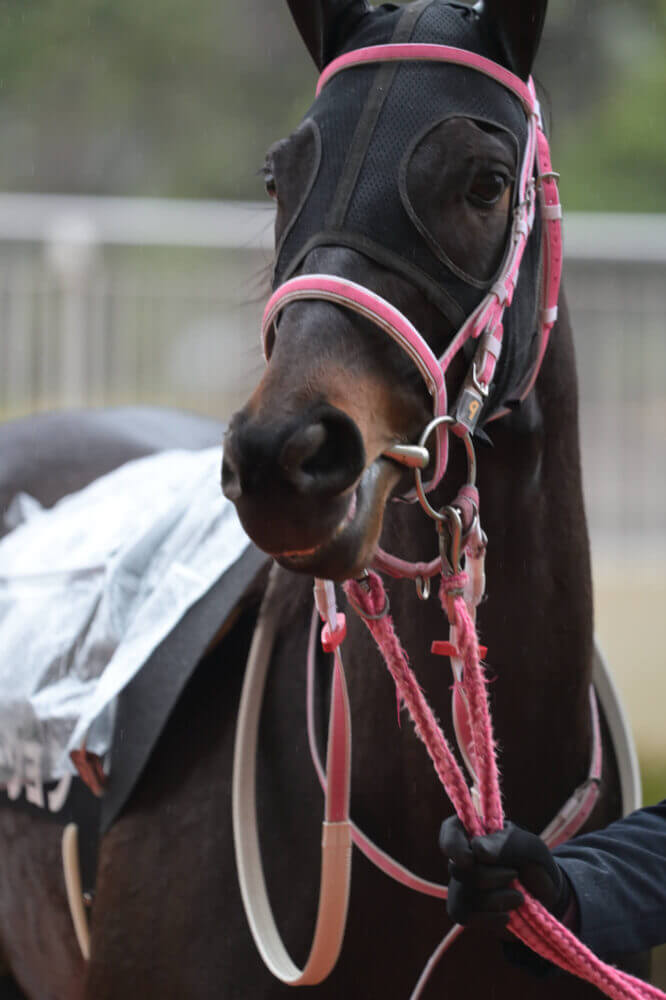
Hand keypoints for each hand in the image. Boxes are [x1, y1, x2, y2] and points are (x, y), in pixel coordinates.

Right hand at [439, 816, 571, 928]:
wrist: (546, 896)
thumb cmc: (535, 861)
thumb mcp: (529, 847)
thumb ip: (505, 844)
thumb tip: (477, 851)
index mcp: (474, 831)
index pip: (450, 831)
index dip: (453, 845)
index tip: (470, 859)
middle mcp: (462, 855)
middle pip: (458, 869)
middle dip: (490, 877)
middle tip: (515, 874)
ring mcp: (461, 883)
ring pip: (462, 895)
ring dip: (496, 899)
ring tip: (519, 898)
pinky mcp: (465, 909)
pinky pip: (464, 916)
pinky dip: (490, 918)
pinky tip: (507, 915)